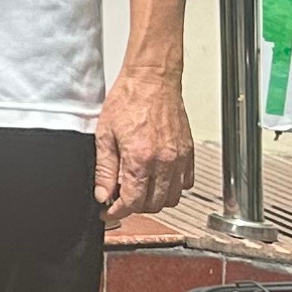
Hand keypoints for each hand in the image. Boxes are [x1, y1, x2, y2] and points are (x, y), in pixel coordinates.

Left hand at [95, 64, 195, 223]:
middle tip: (120, 197)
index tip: (109, 211)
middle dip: (134, 206)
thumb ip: (104, 170)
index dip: (117, 212)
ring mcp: (179, 158)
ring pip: (172, 198)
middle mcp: (163, 161)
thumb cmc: (128, 99)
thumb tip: (103, 195)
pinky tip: (158, 177)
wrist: (152, 79)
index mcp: (140, 158)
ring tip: (140, 188)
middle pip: (153, 204)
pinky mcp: (188, 152)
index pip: (132, 202)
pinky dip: (173, 187)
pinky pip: (186, 183)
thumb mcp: (104, 135)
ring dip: (155, 199)